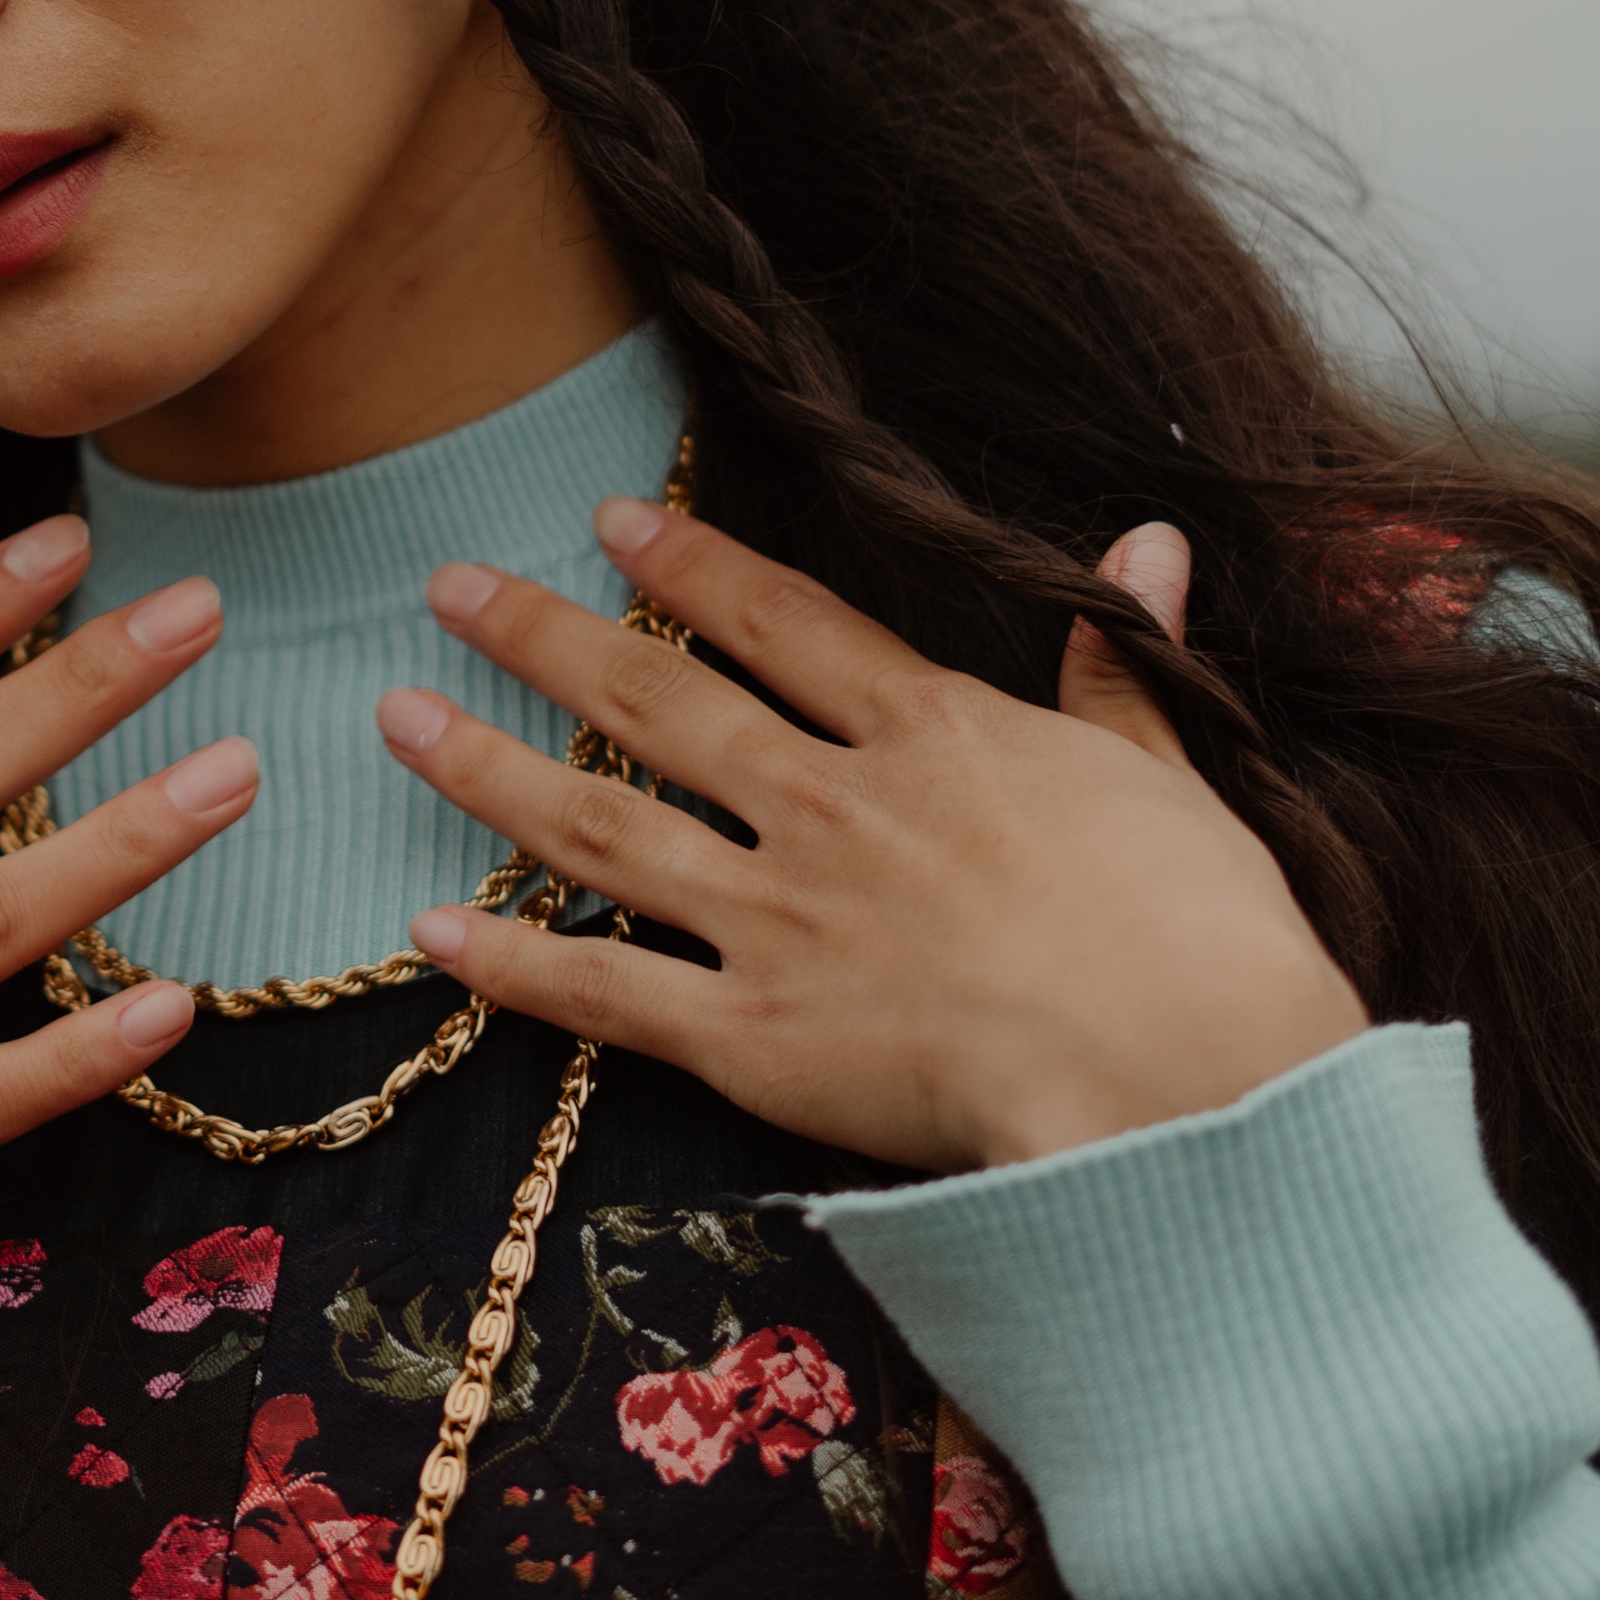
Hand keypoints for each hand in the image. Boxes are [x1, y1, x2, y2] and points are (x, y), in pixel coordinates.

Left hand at [383, 507, 1365, 1172]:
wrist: (1180, 1077)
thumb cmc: (1201, 933)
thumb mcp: (1174, 769)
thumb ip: (1126, 662)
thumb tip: (1148, 544)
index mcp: (932, 734)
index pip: (782, 622)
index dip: (690, 566)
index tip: (613, 522)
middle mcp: (828, 805)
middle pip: (658, 701)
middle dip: (544, 637)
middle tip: (450, 587)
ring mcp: (778, 918)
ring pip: (601, 827)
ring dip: (489, 767)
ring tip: (397, 714)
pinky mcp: (754, 1039)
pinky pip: (605, 995)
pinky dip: (512, 966)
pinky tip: (431, 928)